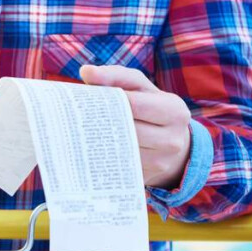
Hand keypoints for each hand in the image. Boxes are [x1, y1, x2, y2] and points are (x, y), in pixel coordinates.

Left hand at [80, 65, 191, 188]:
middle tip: (77, 117)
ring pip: (121, 150)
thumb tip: (86, 71)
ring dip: (99, 141)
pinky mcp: (146, 178)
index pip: (135, 104)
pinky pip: (118, 167)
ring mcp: (161, 162)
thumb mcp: (141, 89)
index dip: (109, 101)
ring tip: (80, 131)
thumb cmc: (151, 108)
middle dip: (102, 122)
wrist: (172, 144)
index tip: (87, 98)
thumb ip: (116, 76)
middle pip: (127, 130)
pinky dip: (103, 158)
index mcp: (174, 111)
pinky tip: (90, 148)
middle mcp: (172, 139)